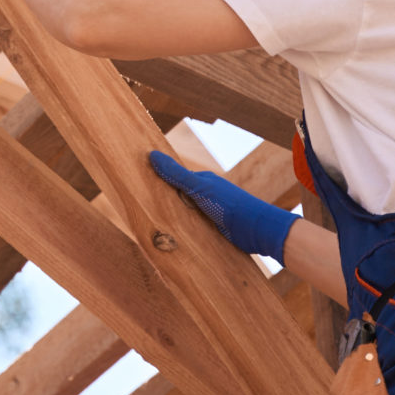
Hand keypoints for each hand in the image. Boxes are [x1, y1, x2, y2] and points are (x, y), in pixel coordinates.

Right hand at [149, 150, 296, 259]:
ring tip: (150, 229)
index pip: (173, 179)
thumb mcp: (199, 188)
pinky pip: (194, 231)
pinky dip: (183, 234)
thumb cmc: (230, 204)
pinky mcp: (214, 232)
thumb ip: (177, 174)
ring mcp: (210, 215)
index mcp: (201, 182)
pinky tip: (171, 240)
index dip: (157, 181)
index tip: (136, 183)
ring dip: (173, 221)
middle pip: (178, 199)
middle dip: (162, 203)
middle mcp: (204, 197)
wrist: (258, 230)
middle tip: (138, 210)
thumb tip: (152, 154)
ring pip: (185, 216)